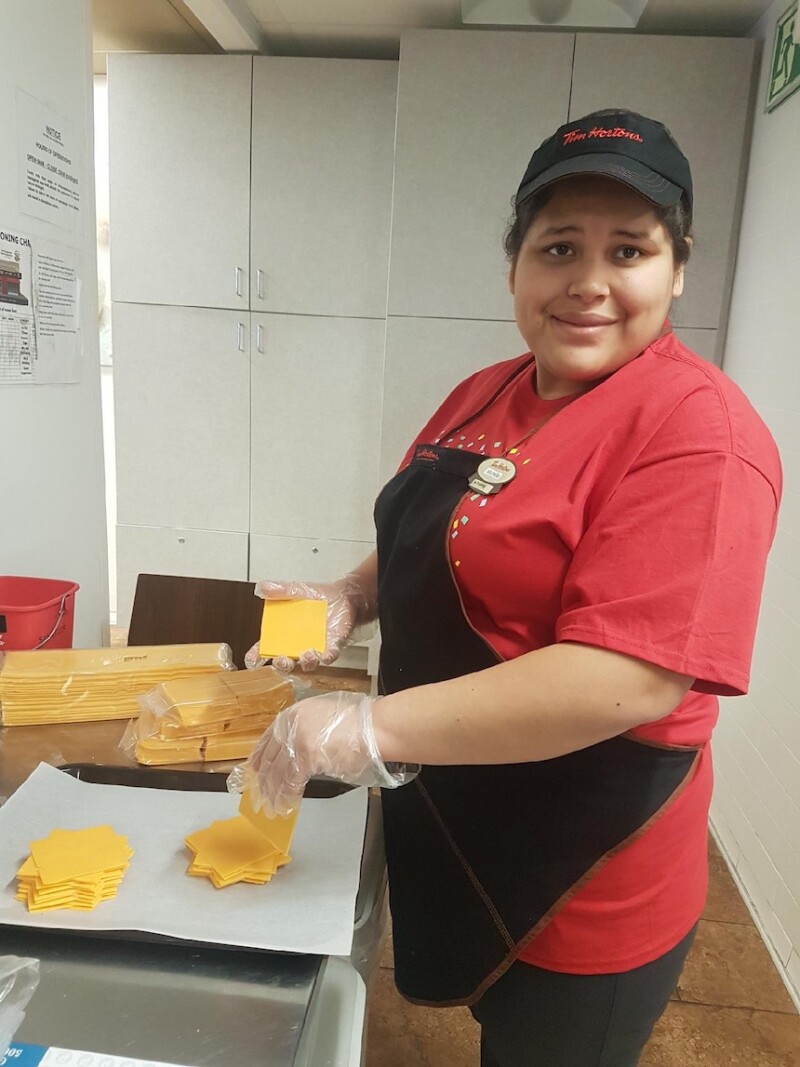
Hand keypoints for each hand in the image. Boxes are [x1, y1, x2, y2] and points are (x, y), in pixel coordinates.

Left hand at [236, 691, 412, 816]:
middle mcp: (290, 725)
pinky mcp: (306, 756)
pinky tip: (287, 804)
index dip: (259, 759)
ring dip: (274, 793)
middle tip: (260, 797)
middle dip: (264, 781)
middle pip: (269, 759)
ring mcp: (297, 740)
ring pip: (278, 772)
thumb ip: (305, 728)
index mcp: (292, 714)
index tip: (254, 772)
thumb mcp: (322, 715)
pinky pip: (291, 781)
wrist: (374, 726)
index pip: (267, 740)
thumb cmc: (358, 722)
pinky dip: (288, 795)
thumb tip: (295, 750)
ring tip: (272, 807)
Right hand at [245, 573, 375, 672]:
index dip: (256, 656)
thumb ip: (279, 591)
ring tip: (307, 655)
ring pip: (307, 664)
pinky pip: (329, 656)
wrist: (343, 595)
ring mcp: (315, 648)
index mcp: (284, 634)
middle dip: (282, 665)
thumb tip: (261, 587)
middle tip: (281, 660)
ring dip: (306, 663)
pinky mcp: (332, 646)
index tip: (251, 660)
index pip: (266, 648)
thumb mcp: (296, 591)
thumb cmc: (317, 596)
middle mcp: (298, 644)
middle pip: (286, 662)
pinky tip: (325, 654)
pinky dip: (327, 656)